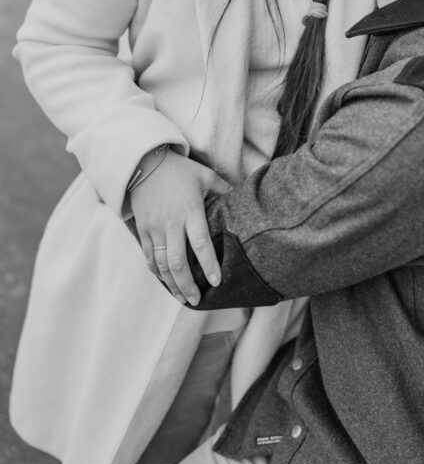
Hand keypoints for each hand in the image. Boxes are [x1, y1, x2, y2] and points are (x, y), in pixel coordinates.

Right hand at [129, 150, 227, 305]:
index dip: (209, 264)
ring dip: (172, 284)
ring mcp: (154, 228)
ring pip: (161, 264)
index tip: (217, 282)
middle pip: (177, 261)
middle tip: (198, 300)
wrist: (143, 163)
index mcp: (190, 210)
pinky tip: (167, 282)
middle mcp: (171, 223)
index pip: (200, 242)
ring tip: (184, 298)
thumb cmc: (179, 170)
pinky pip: (149, 257)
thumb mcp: (204, 175)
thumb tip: (240, 198)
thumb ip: (222, 189)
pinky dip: (158, 273)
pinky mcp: (143, 230)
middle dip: (188, 285)